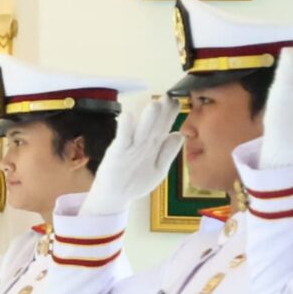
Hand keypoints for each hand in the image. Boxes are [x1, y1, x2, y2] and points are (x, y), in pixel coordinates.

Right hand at [81, 97, 183, 218]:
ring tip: (155, 105)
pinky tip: (127, 116)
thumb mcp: (158, 170)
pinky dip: (124, 129)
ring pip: (141, 131)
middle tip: (169, 97)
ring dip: (147, 118)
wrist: (114, 196)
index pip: (165, 126)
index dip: (171, 114)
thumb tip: (178, 135)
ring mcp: (129, 148)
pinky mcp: (116, 154)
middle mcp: (143, 143)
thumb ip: (168, 154)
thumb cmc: (136, 180)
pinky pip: (122, 140)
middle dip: (162, 112)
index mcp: (154, 145)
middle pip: (155, 125)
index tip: (178, 101)